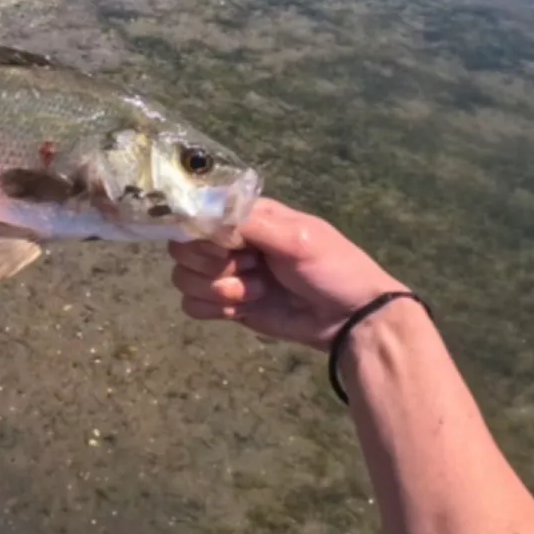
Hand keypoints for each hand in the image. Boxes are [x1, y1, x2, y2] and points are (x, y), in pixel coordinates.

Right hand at [168, 198, 406, 351]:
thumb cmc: (332, 268)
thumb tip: (203, 213)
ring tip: (256, 293)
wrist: (350, 319)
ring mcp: (226, 275)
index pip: (197, 215)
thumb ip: (249, 224)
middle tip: (250, 270)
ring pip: (184, 278)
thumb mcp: (297, 238)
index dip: (203, 234)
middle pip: (182, 249)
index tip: (228, 248)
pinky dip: (213, 309)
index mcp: (246, 217)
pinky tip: (241, 311)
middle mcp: (230, 243)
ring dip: (218, 289)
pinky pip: (192, 305)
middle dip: (212, 265)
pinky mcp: (226, 305)